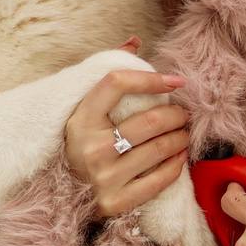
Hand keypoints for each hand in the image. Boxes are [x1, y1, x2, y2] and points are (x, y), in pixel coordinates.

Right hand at [66, 45, 188, 218]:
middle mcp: (91, 148)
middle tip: (184, 114)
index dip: (151, 78)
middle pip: (149, 121)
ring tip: (184, 132)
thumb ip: (108, 77)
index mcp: (80, 120)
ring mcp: (103, 178)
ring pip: (159, 149)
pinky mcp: (116, 202)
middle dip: (176, 115)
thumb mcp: (84, 111)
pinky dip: (176, 165)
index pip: (117, 83)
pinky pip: (159, 181)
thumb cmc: (79, 146)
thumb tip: (135, 43)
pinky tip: (180, 156)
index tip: (175, 81)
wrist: (62, 197)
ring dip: (181, 138)